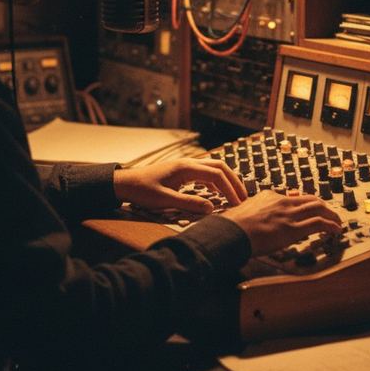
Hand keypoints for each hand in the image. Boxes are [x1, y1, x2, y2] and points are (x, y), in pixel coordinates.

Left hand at [113, 158, 245, 216]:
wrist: (125, 183)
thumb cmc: (142, 191)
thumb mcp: (164, 200)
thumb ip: (188, 203)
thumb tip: (211, 207)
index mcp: (186, 168)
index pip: (216, 175)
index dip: (230, 189)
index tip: (238, 204)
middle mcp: (188, 163)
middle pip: (219, 166)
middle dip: (234, 182)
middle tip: (243, 199)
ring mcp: (185, 165)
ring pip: (213, 168)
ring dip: (226, 180)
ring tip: (235, 196)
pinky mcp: (182, 171)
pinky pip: (205, 172)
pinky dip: (216, 181)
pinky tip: (218, 193)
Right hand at [222, 189, 342, 256]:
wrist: (230, 232)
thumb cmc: (232, 226)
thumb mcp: (243, 212)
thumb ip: (254, 212)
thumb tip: (254, 220)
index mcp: (269, 196)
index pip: (294, 197)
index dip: (306, 204)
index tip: (310, 211)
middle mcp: (281, 201)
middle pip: (311, 200)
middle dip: (324, 207)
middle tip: (330, 214)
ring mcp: (288, 214)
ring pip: (319, 208)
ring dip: (331, 216)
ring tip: (337, 222)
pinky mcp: (293, 228)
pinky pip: (319, 223)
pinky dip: (331, 225)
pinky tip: (335, 230)